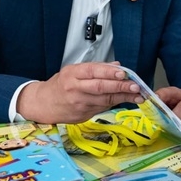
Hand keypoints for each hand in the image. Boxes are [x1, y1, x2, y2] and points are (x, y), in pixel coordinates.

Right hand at [17, 62, 143, 123]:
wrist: (43, 104)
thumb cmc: (60, 85)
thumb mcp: (74, 71)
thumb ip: (96, 69)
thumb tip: (117, 66)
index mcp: (73, 73)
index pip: (94, 71)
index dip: (110, 73)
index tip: (124, 74)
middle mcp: (75, 87)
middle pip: (100, 87)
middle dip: (120, 87)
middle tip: (135, 87)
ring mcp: (79, 102)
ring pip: (104, 99)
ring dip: (122, 97)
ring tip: (137, 96)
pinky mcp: (82, 114)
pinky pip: (102, 108)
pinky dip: (114, 104)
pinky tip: (125, 101)